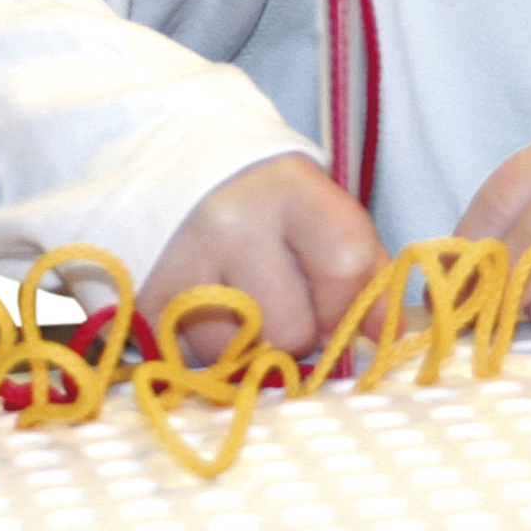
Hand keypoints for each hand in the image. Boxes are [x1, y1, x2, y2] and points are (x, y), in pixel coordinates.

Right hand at [139, 154, 388, 362]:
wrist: (164, 168)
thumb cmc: (260, 203)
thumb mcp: (317, 209)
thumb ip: (361, 267)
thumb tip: (387, 334)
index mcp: (288, 187)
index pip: (347, 265)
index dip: (349, 301)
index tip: (336, 300)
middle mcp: (230, 220)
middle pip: (292, 330)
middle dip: (295, 331)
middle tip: (275, 295)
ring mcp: (180, 262)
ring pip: (240, 357)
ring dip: (245, 347)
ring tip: (233, 300)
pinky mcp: (143, 303)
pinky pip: (193, 363)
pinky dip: (204, 351)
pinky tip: (200, 311)